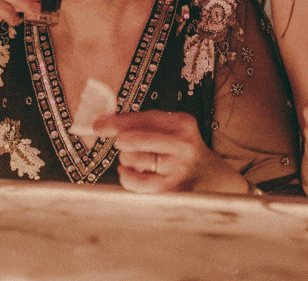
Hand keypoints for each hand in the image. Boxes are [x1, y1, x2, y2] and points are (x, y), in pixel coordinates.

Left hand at [95, 109, 246, 193]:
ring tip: (135, 161)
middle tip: (122, 145)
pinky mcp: (171, 188)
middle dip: (121, 142)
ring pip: (131, 159)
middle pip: (132, 139)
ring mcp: (178, 167)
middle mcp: (183, 143)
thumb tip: (103, 122)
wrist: (209, 177)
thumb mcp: (169, 128)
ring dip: (125, 160)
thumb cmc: (180, 150)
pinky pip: (135, 181)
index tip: (98, 125)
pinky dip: (125, 177)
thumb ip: (140, 123)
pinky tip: (128, 173)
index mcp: (182, 122)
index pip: (142, 119)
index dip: (115, 122)